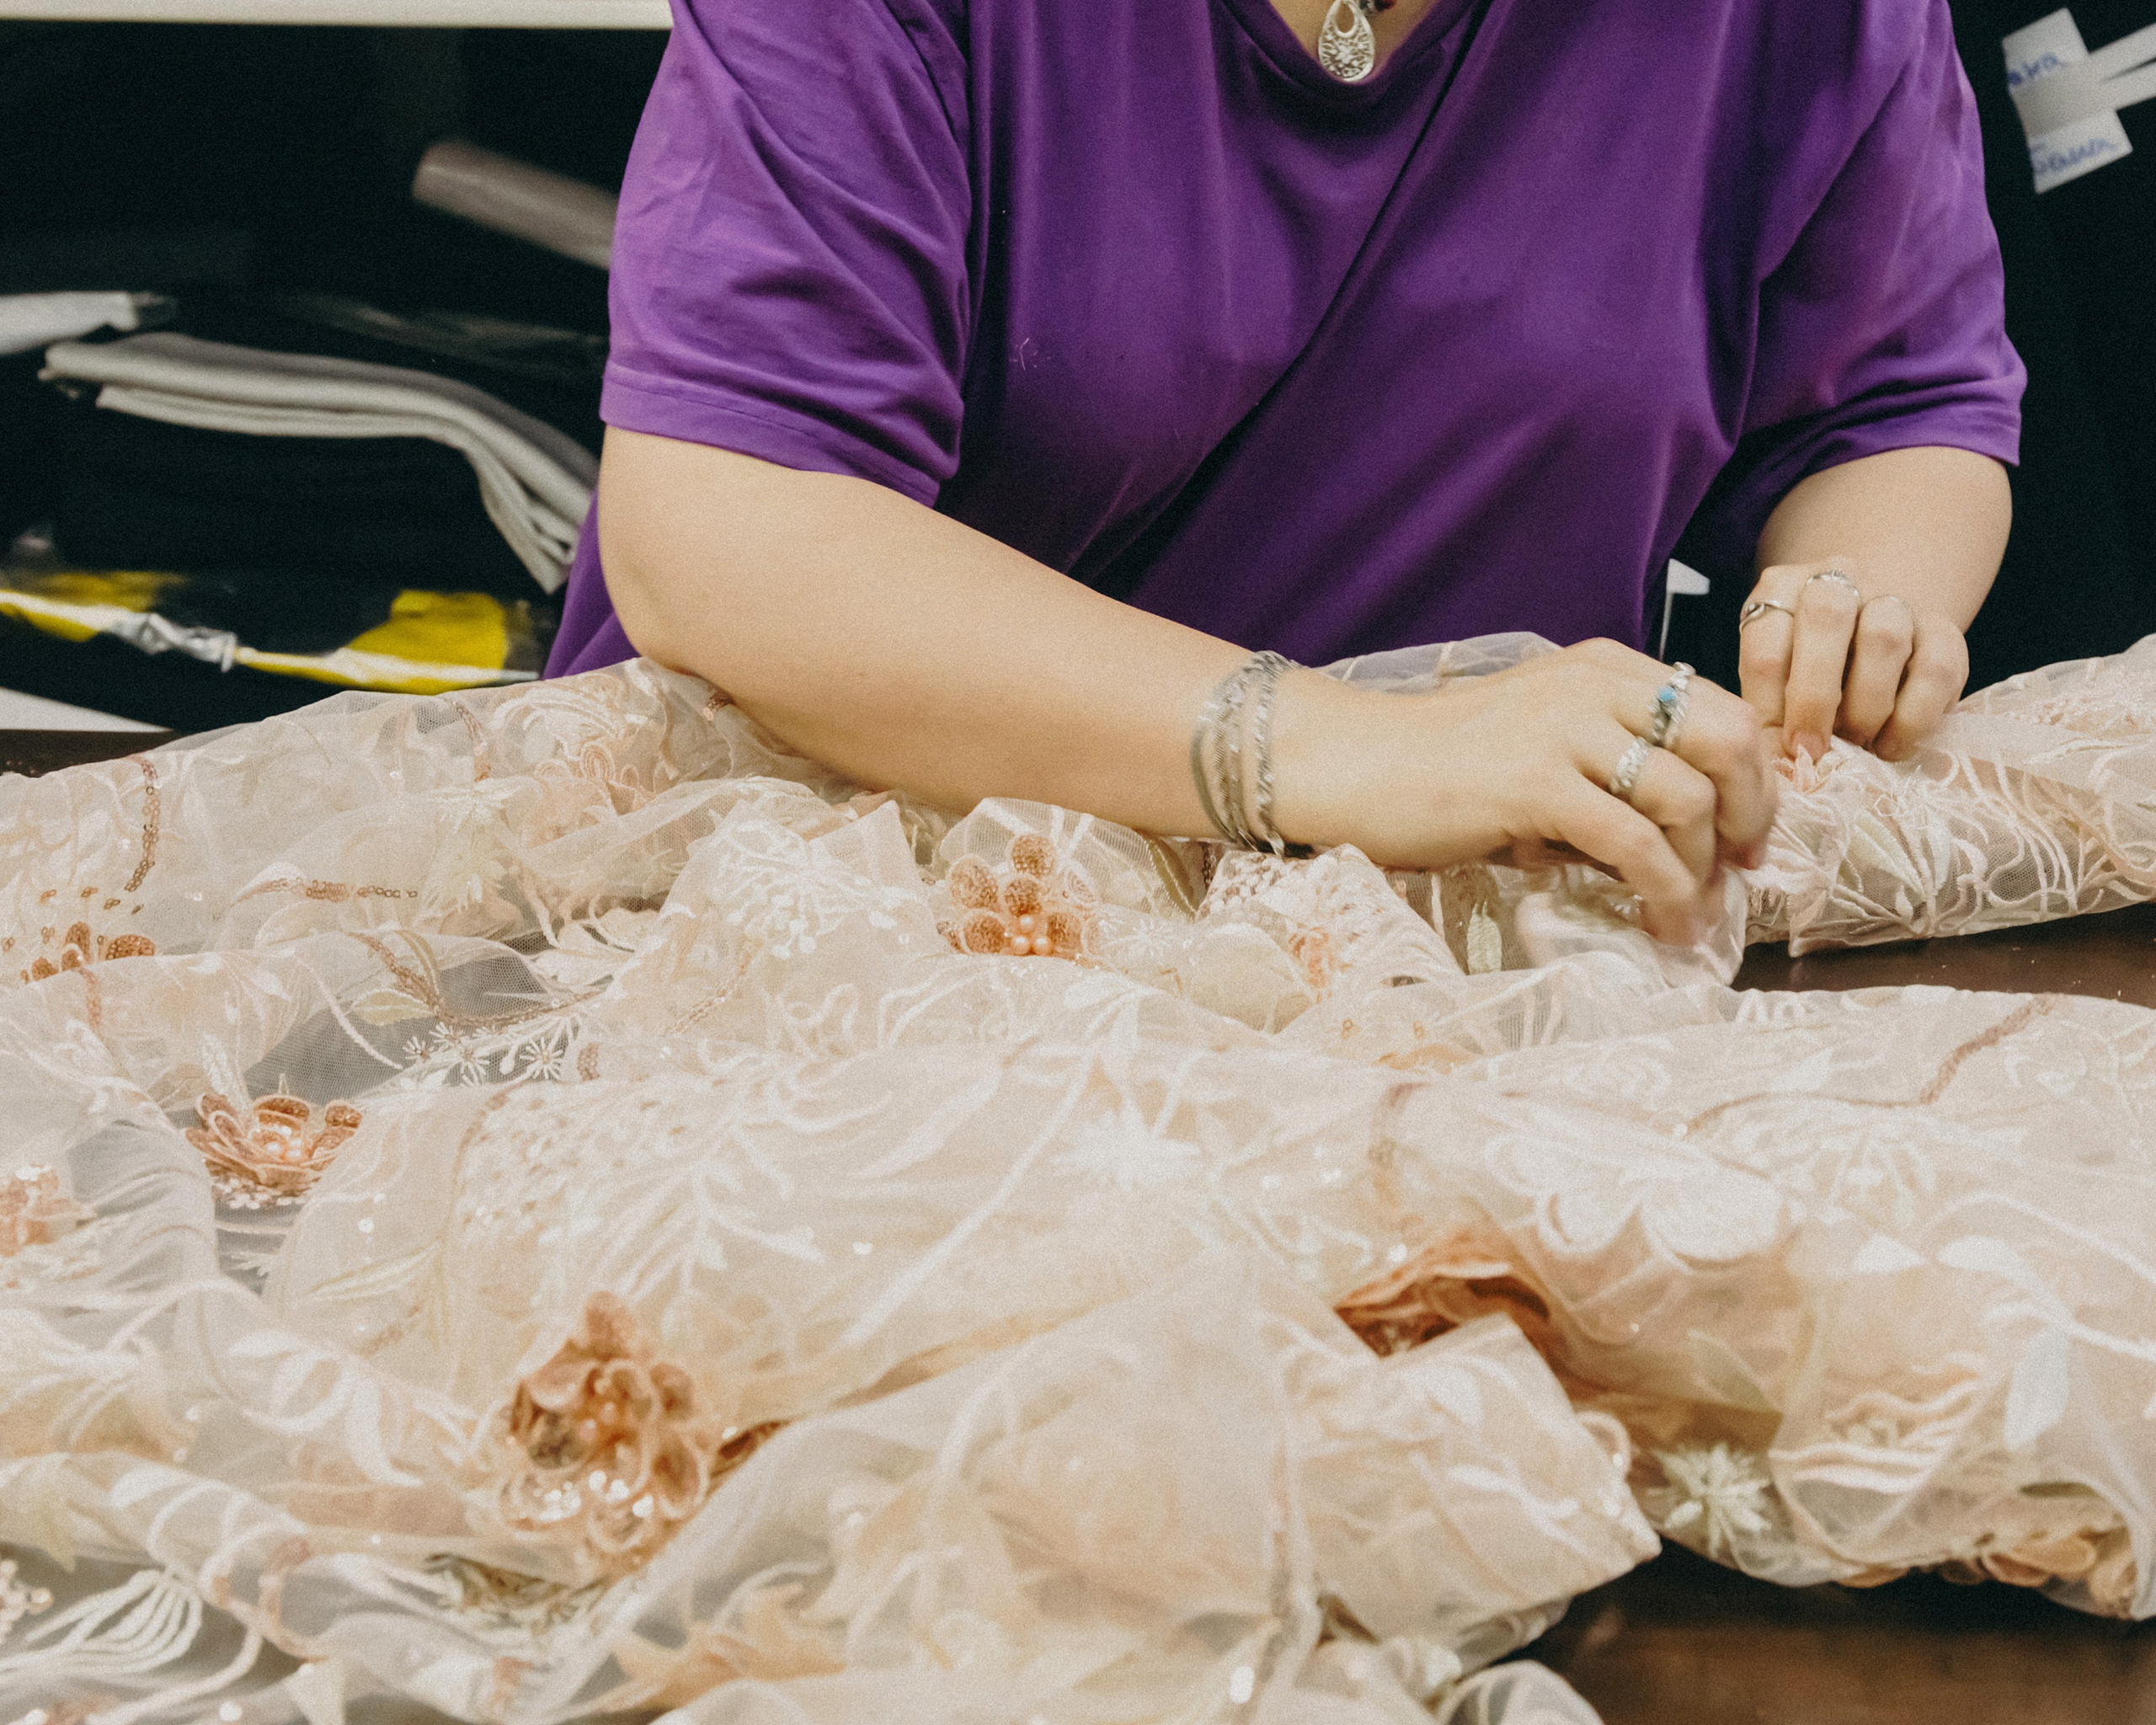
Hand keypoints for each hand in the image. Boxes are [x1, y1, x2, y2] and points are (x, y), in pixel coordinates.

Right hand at [1290, 640, 1777, 943]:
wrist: (1352, 766)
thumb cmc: (1440, 766)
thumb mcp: (1540, 740)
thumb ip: (1607, 763)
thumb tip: (1683, 834)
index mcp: (1602, 668)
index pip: (1721, 708)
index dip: (1753, 779)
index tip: (1745, 837)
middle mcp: (1594, 686)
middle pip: (1727, 740)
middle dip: (1750, 815)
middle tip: (1739, 872)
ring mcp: (1564, 731)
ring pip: (1688, 798)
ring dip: (1702, 870)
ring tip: (1690, 915)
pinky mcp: (1535, 785)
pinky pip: (1634, 844)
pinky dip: (1664, 893)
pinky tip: (1659, 924)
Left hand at [1736, 560, 1970, 762]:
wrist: (1868, 649)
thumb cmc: (1805, 679)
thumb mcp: (1774, 689)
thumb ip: (1771, 715)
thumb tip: (1780, 767)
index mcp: (1781, 590)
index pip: (1767, 640)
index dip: (1769, 702)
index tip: (1782, 749)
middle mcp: (1838, 581)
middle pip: (1827, 618)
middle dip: (1815, 696)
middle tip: (1814, 750)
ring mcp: (1893, 599)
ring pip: (1885, 639)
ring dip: (1866, 706)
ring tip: (1857, 746)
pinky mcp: (1943, 630)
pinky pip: (1937, 670)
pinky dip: (1913, 717)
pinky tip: (1892, 746)